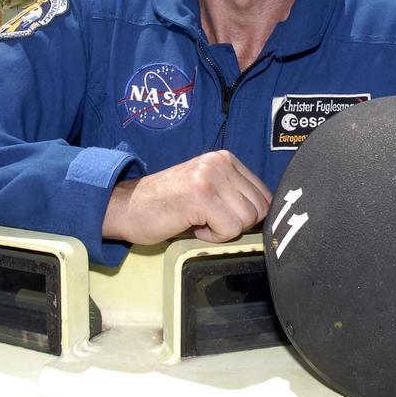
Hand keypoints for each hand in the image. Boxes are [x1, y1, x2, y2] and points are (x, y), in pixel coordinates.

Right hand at [102, 150, 271, 245]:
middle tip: (208, 220)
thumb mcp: (207, 189)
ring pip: (247, 219)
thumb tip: (269, 217)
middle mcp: (220, 162)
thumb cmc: (166, 205)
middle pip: (260, 208)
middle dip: (238, 224)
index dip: (247, 216)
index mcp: (225, 159)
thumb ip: (234, 195)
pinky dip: (212, 236)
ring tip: (198, 221)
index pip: (265, 195)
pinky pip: (230, 228)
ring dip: (224, 230)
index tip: (220, 217)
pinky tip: (193, 226)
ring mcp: (210, 176)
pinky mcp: (200, 195)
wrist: (126, 207)